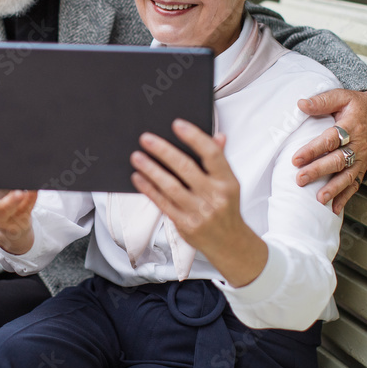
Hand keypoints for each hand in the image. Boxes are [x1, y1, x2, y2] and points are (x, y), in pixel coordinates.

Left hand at [129, 119, 266, 287]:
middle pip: (186, 168)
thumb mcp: (229, 184)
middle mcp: (215, 196)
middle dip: (163, 151)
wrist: (230, 243)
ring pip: (170, 186)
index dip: (195, 137)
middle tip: (146, 138)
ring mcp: (199, 212)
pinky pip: (163, 203)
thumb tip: (218, 135)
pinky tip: (138, 177)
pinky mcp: (185, 224)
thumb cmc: (226, 208)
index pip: (212, 154)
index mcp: (228, 182)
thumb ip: (219, 160)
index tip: (177, 124)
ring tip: (137, 156)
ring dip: (151, 170)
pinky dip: (148, 189)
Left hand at [292, 89, 366, 213]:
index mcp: (351, 126)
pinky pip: (355, 185)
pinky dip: (345, 198)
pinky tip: (334, 209)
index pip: (330, 139)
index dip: (313, 149)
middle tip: (300, 179)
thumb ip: (322, 101)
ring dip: (333, 189)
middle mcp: (358, 145)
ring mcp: (361, 159)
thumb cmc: (356, 105)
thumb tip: (301, 104)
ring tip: (319, 199)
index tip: (296, 159)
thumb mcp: (342, 96)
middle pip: (338, 160)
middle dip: (319, 171)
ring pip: (347, 176)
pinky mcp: (362, 168)